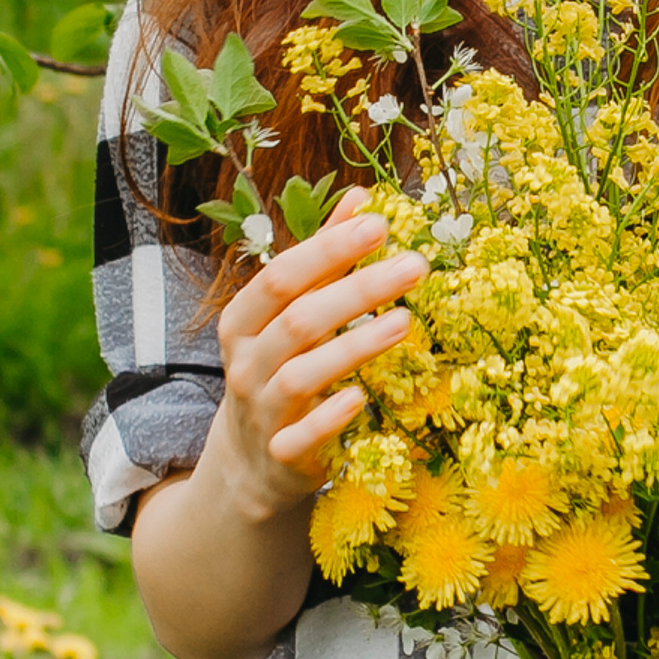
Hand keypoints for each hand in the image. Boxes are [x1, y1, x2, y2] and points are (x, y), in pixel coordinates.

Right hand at [202, 197, 430, 523]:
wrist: (251, 461)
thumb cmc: (279, 370)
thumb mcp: (289, 315)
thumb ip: (323, 259)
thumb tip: (360, 198)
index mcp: (243, 322)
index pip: (282, 277)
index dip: (329, 248)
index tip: (380, 224)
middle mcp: (247, 364)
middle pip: (298, 320)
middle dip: (357, 289)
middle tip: (414, 265)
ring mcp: (262, 411)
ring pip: (301, 374)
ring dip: (352, 346)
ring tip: (404, 321)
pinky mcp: (282, 454)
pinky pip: (302, 436)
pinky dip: (329, 417)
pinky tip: (360, 399)